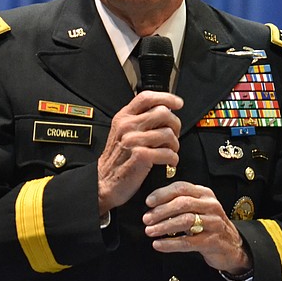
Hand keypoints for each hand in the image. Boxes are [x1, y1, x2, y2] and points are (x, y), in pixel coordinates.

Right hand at [97, 91, 182, 213]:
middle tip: (174, 135)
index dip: (166, 97)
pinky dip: (173, 158)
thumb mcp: (122, 132)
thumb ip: (138, 119)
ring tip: (170, 151)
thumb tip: (163, 111)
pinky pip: (168, 152)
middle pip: (163, 113)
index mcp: (123, 117)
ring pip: (168, 133)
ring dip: (175, 144)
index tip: (177, 103)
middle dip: (175, 124)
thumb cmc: (117, 158)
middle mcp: (127, 126)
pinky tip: (169, 161)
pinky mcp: (141, 156)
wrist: (103, 182)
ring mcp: (133, 140)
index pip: (146, 97)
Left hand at [143, 181, 251, 275]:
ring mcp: (214, 223)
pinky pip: (188, 242)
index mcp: (205, 193)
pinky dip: (170, 244)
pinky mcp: (213, 241)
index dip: (162, 194)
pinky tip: (158, 245)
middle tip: (146, 219)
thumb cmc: (208, 224)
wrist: (232, 245)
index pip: (181, 187)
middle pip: (182, 203)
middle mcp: (211, 205)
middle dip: (161, 211)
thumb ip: (181, 202)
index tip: (148, 202)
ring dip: (164, 227)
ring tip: (149, 231)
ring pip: (185, 221)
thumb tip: (152, 205)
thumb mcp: (198, 208)